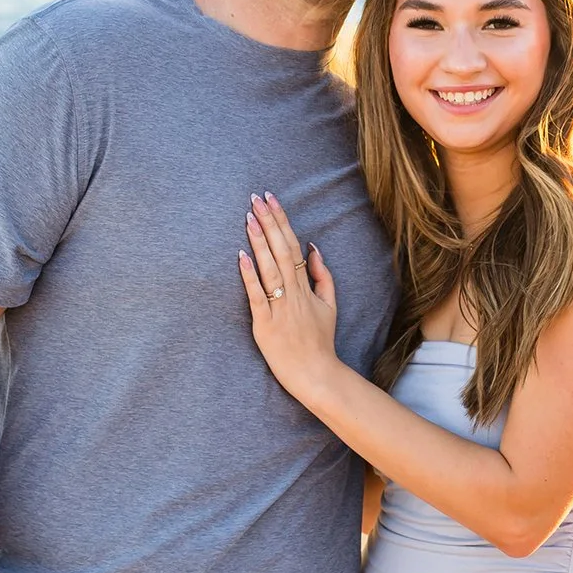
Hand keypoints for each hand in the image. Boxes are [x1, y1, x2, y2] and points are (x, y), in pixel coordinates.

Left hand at [238, 191, 341, 402]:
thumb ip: (322, 276)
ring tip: (249, 217)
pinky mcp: (265, 325)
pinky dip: (250, 276)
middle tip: (256, 198)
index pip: (293, 246)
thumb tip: (312, 248)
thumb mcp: (330, 305)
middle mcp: (294, 294)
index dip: (282, 221)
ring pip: (269, 269)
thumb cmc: (320, 340)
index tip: (271, 200)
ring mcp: (279, 309)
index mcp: (307, 287)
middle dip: (269, 222)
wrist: (316, 374)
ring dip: (259, 242)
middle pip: (280, 251)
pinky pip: (257, 296)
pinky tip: (241, 256)